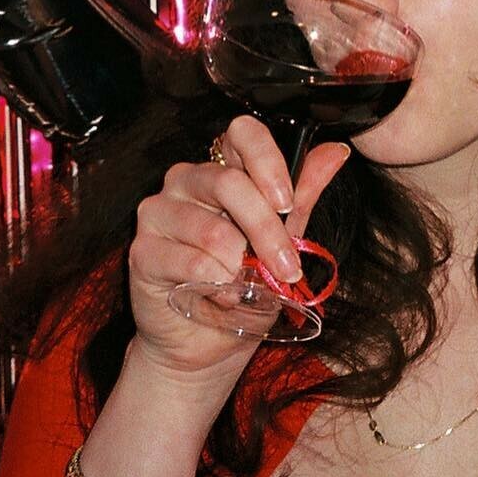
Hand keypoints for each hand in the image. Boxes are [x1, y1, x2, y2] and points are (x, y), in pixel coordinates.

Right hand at [127, 114, 350, 377]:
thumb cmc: (245, 286)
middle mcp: (185, 180)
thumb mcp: (283, 239)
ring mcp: (158, 213)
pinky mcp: (142, 251)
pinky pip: (190, 262)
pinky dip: (217, 285)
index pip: (242, 133)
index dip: (267, 160)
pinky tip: (224, 297)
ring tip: (249, 288)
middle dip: (268, 231)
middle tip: (287, 267)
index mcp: (222, 168)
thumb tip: (335, 152)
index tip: (288, 201)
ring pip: (212, 229)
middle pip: (230, 184)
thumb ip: (302, 195)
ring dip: (242, 267)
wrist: (208, 343)